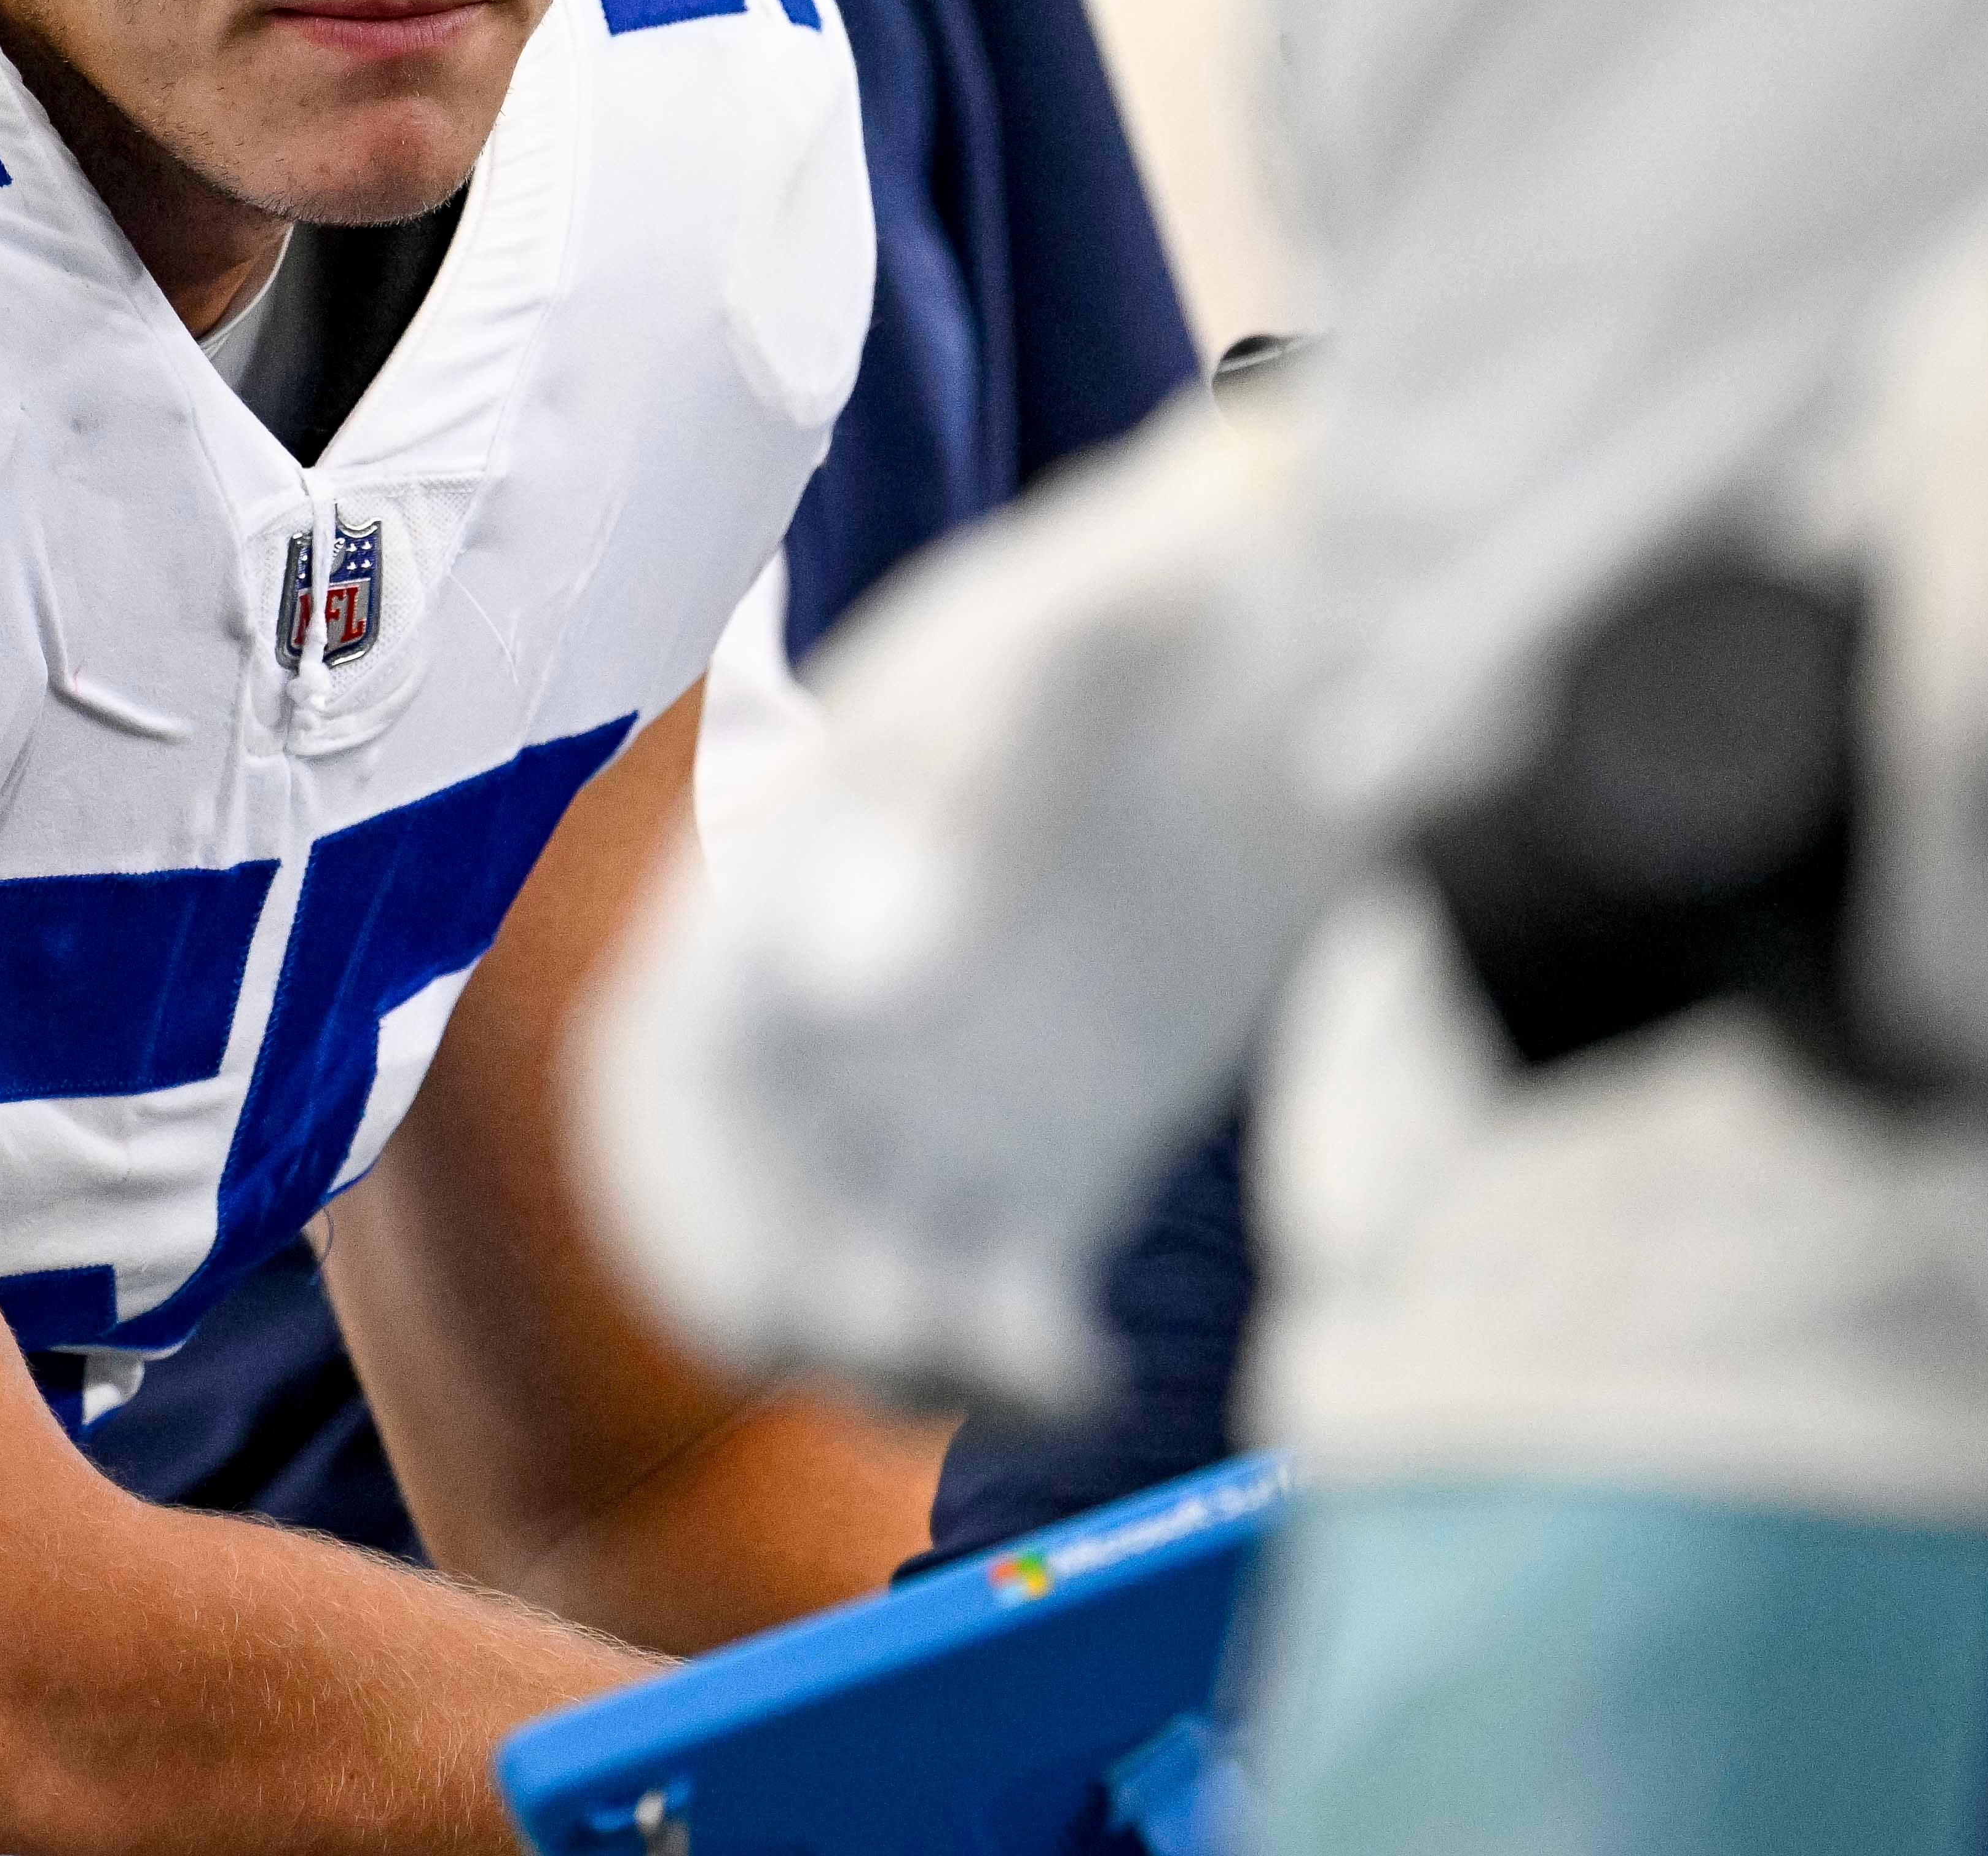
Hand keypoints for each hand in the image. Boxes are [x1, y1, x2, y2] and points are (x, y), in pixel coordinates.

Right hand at [576, 402, 1337, 1417]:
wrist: (1318, 643)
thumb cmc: (1164, 612)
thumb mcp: (1066, 661)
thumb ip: (957, 808)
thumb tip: (851, 994)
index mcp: (791, 882)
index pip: (669, 1068)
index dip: (674, 1184)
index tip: (745, 1280)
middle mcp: (847, 1005)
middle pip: (738, 1200)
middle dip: (776, 1300)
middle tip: (887, 1350)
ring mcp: (950, 1092)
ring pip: (857, 1274)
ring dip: (893, 1358)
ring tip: (1020, 1363)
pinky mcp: (1060, 1156)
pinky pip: (996, 1302)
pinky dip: (1018, 1367)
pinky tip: (1087, 1374)